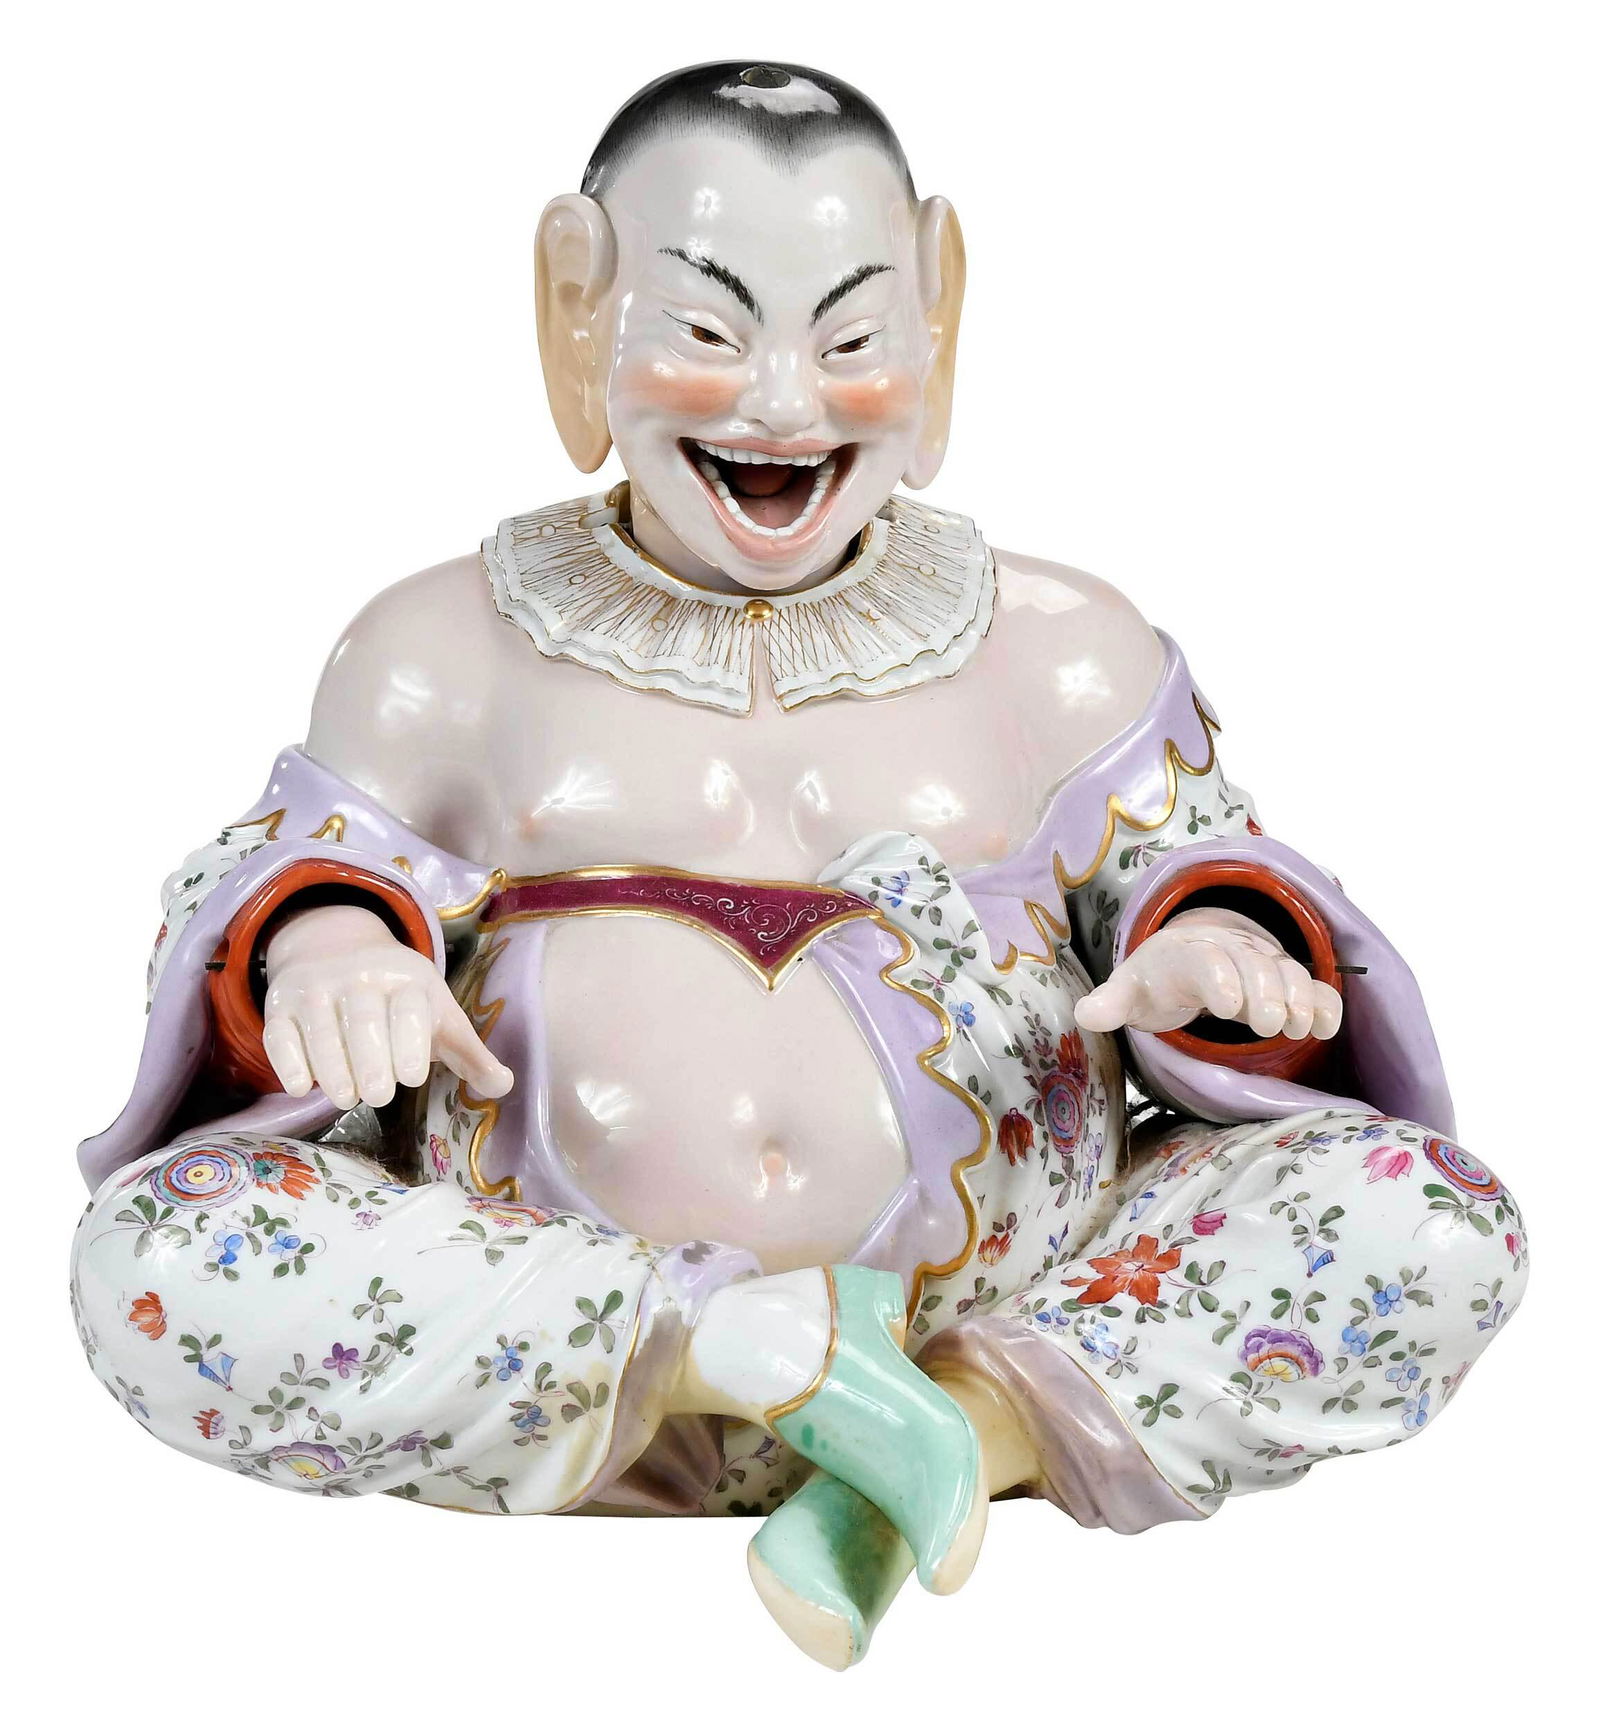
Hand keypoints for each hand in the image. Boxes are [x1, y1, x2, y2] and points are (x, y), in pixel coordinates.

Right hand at [261, 904, 513, 1108]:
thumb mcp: (439, 1015)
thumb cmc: (401, 999)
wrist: (337, 947)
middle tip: (377, 1095)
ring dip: (332, 1069)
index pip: (408, 1008)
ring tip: (346, 1098)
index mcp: (408, 978)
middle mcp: (360, 976)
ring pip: (321, 1030)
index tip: (410, 1077)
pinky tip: (301, 1088)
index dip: (409, 1043)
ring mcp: (317, 988)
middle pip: (364, 1021)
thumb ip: (469, 1054)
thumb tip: (504, 1086)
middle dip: (371, 1063)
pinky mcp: (282, 1004)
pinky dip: (289, 1061)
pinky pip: (279, 1033)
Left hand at [1076, 907, 1342, 1040]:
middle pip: (1251, 962)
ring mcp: (1259, 959)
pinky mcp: (1284, 976)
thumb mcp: (1130, 990)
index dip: (1218, 978)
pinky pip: (1310, 983)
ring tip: (1299, 1027)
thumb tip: (1085, 1014)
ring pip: (1284, 970)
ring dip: (1297, 996)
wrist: (1187, 953)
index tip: (1230, 1007)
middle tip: (1270, 1025)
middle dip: (1264, 991)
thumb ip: (1111, 1003)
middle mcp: (1226, 948)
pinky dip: (1322, 1001)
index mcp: (1183, 952)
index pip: (1203, 959)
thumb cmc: (1157, 979)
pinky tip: (1326, 1027)